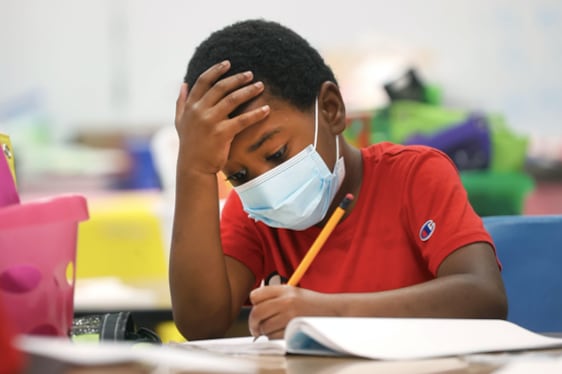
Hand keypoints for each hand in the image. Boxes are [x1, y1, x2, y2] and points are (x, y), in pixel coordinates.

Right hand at [175, 60, 269, 175]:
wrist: (193, 166)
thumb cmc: (190, 144)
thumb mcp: (180, 121)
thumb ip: (181, 102)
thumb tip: (183, 84)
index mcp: (191, 106)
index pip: (203, 81)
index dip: (216, 70)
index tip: (228, 63)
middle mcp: (199, 111)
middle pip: (220, 87)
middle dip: (237, 78)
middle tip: (250, 74)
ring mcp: (210, 121)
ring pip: (232, 99)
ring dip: (248, 91)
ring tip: (260, 86)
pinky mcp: (222, 133)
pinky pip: (242, 120)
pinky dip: (256, 113)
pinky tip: (266, 109)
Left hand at [248, 285, 332, 338]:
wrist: (333, 310)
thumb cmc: (312, 303)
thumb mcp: (294, 292)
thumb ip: (275, 296)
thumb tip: (256, 305)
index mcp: (284, 290)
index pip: (256, 295)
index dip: (254, 304)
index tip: (257, 309)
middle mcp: (286, 301)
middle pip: (257, 313)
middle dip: (253, 323)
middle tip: (255, 327)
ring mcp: (290, 316)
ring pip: (264, 327)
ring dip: (265, 332)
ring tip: (272, 330)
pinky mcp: (293, 330)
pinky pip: (273, 337)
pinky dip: (273, 337)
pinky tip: (280, 333)